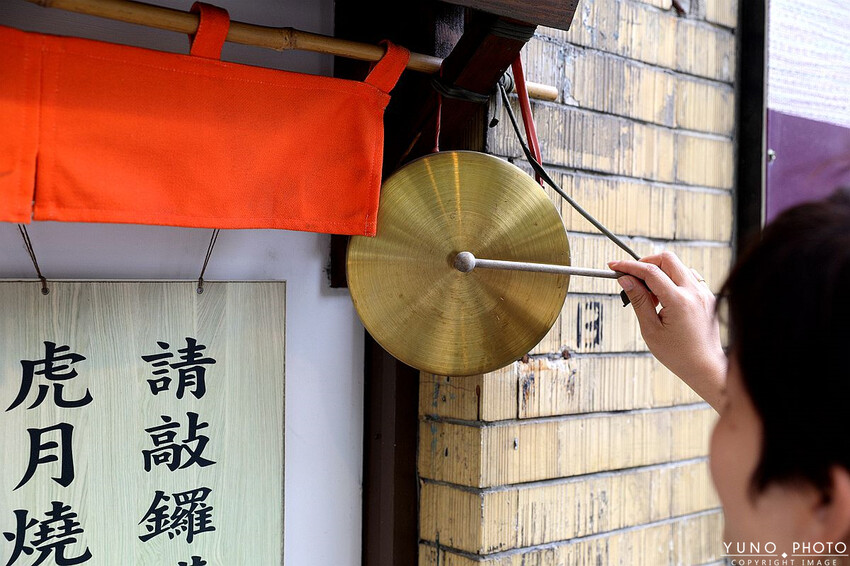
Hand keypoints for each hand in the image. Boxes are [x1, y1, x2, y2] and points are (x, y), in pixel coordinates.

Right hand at [608, 252, 726, 410]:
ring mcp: (703, 292)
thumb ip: (638, 301)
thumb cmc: (679, 355)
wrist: (705, 367)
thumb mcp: (651, 329)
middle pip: (667, 259)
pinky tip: (666, 297)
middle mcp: (694, 292)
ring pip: (678, 266)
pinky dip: (673, 280)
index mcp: (679, 301)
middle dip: (646, 263)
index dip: (629, 266)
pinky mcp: (707, 296)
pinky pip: (688, 276)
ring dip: (661, 272)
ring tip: (651, 296)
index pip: (650, 271)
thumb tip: (626, 281)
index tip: (615, 266)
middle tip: (633, 277)